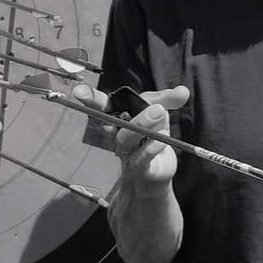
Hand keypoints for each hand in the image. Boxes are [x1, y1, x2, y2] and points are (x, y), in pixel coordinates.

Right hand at [73, 85, 188, 189]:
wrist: (157, 171)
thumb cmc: (151, 138)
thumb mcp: (159, 114)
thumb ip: (167, 100)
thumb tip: (183, 90)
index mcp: (117, 117)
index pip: (100, 105)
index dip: (89, 97)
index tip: (79, 92)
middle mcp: (116, 134)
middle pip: (109, 120)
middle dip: (115, 109)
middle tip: (151, 103)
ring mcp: (125, 152)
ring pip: (126, 137)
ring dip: (142, 123)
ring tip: (159, 113)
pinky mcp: (138, 168)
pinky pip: (141, 157)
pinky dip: (151, 148)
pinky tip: (161, 141)